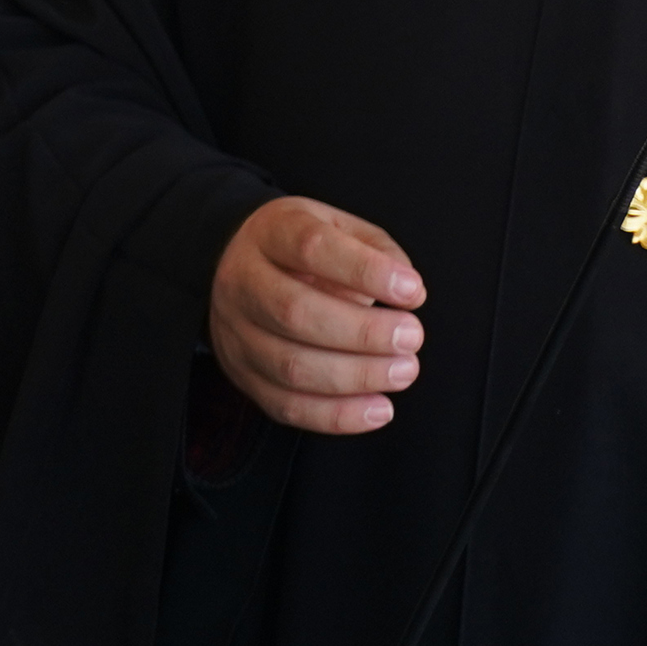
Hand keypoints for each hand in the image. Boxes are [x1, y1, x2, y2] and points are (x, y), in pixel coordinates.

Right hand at [211, 195, 425, 433]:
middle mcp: (241, 280)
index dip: (365, 272)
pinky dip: (338, 416)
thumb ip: (378, 252)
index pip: (311, 248)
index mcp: (270, 233)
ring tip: (403, 371)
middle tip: (412, 338)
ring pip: (290, 366)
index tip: (411, 291)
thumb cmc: (305, 251)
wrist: (239, 268)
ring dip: (357, 377)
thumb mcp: (340, 228)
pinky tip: (379, 408)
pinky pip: (286, 406)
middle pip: (294, 312)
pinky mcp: (241, 374)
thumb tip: (409, 293)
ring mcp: (234, 331)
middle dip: (364, 333)